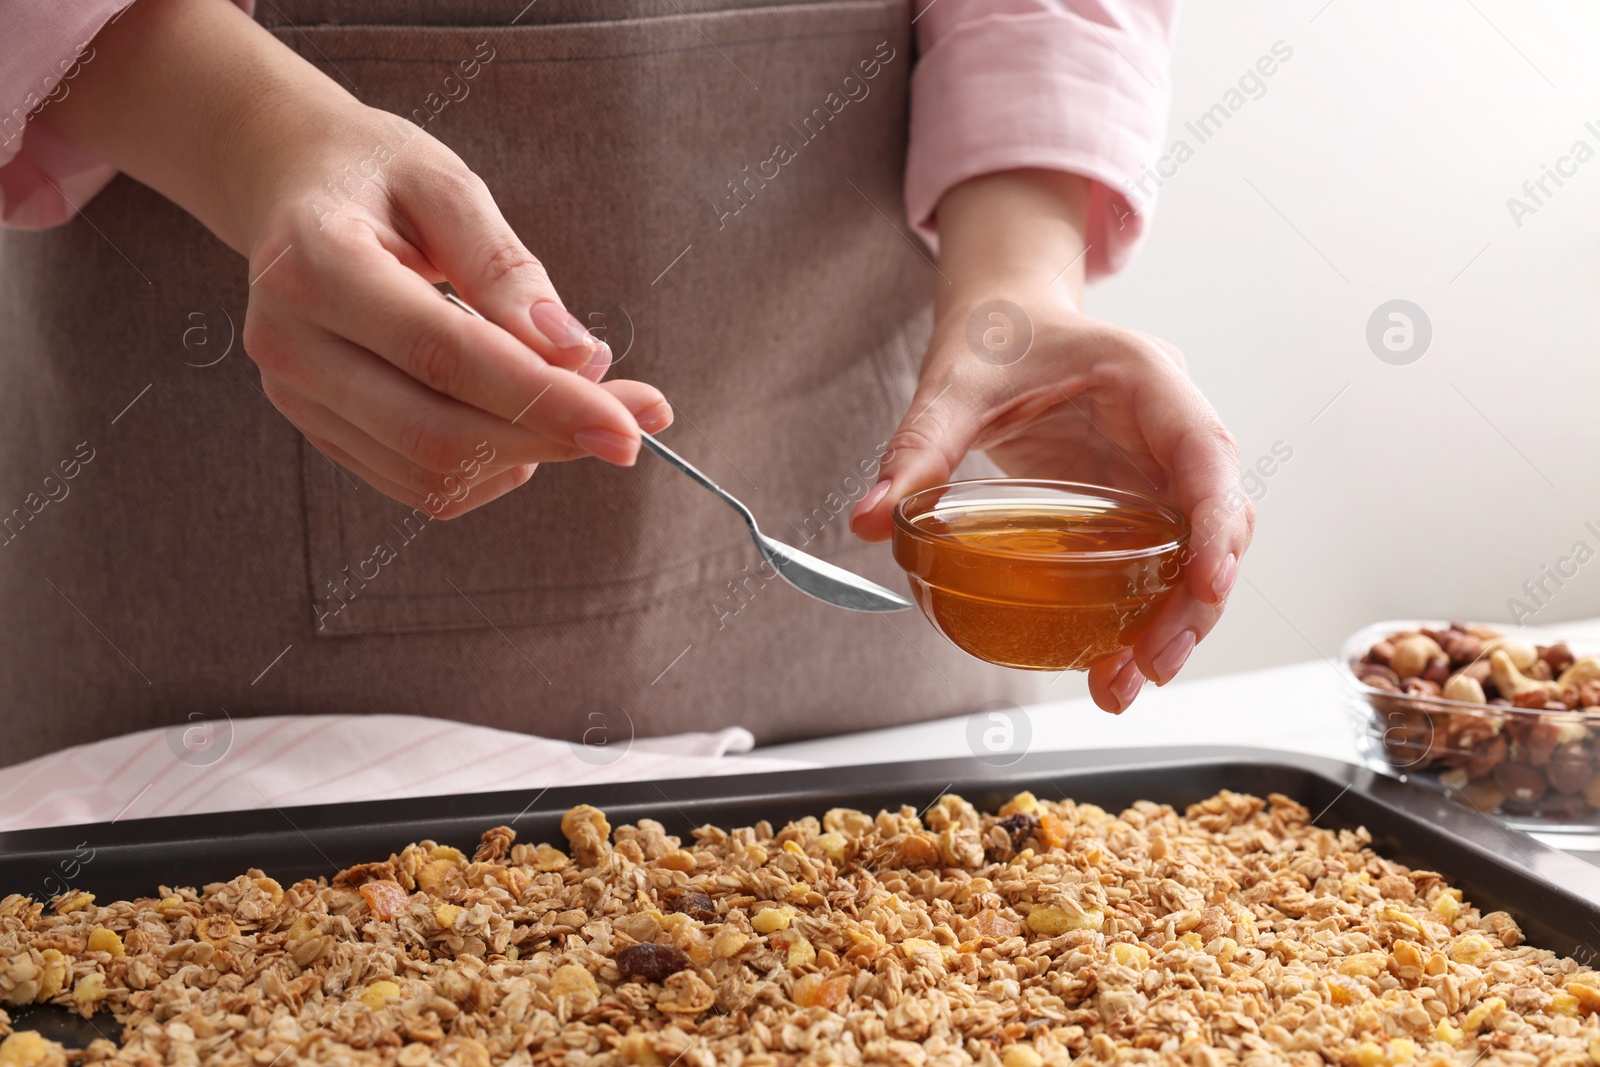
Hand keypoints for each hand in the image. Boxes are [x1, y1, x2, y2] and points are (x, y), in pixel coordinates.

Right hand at [37, 0, 668, 516]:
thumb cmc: (378, 177)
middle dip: (552, 437)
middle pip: (438, 432)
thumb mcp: (447, 187)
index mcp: (315, 264)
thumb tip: (576, 355)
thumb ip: (507, 270)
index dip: (546, 400)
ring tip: (579, 399)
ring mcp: (297, 397)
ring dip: (530, 454)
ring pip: (434, 472)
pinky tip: (523, 418)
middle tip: (636, 420)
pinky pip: (420, 483)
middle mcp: (290, 344)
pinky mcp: (319, 429)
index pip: (446, 356)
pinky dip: (493, 466)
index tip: (632, 424)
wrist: (290, 188)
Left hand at [850, 171, 1252, 709]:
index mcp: (1148, 380)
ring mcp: (1161, 467)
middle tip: (1145, 669)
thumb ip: (917, 448)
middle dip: (1193, 601)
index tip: (1204, 586)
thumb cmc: (997, 334)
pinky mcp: (1139, 499)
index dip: (1213, 524)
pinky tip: (1111, 660)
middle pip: (1217, 520)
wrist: (1007, 316)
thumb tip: (867, 519)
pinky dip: (1144, 612)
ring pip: (1197, 551)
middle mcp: (1172, 427)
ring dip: (1173, 621)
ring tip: (1121, 684)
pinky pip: (1161, 560)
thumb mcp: (953, 384)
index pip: (1205, 454)